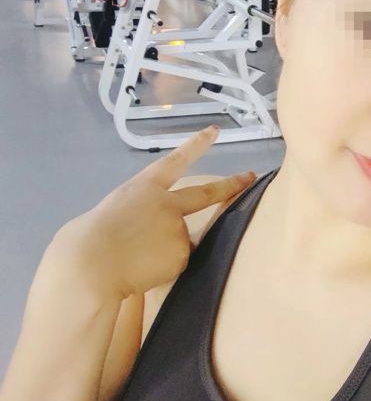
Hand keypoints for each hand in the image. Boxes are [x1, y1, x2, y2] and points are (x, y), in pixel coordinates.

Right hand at [44, 127, 255, 301]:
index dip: (196, 145)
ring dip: (165, 249)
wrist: (93, 262)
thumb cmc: (92, 236)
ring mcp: (178, 228)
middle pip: (206, 193)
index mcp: (145, 187)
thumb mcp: (117, 209)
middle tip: (249, 177)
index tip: (215, 131)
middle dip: (231, 185)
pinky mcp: (182, 252)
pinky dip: (164, 266)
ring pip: (180, 241)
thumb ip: (143, 211)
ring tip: (137, 258)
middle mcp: (168, 203)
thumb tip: (158, 228)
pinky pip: (176, 261)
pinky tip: (144, 269)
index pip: (176, 160)